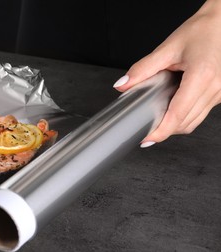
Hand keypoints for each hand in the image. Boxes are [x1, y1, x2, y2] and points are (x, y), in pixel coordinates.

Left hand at [113, 0, 220, 147]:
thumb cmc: (201, 31)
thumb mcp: (167, 48)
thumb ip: (143, 69)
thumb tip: (123, 85)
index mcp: (202, 76)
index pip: (178, 114)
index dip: (161, 131)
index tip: (147, 139)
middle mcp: (215, 88)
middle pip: (186, 122)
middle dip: (165, 130)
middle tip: (147, 130)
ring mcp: (220, 92)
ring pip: (195, 121)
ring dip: (175, 125)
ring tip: (158, 120)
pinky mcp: (220, 93)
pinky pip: (201, 113)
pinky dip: (185, 116)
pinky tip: (172, 109)